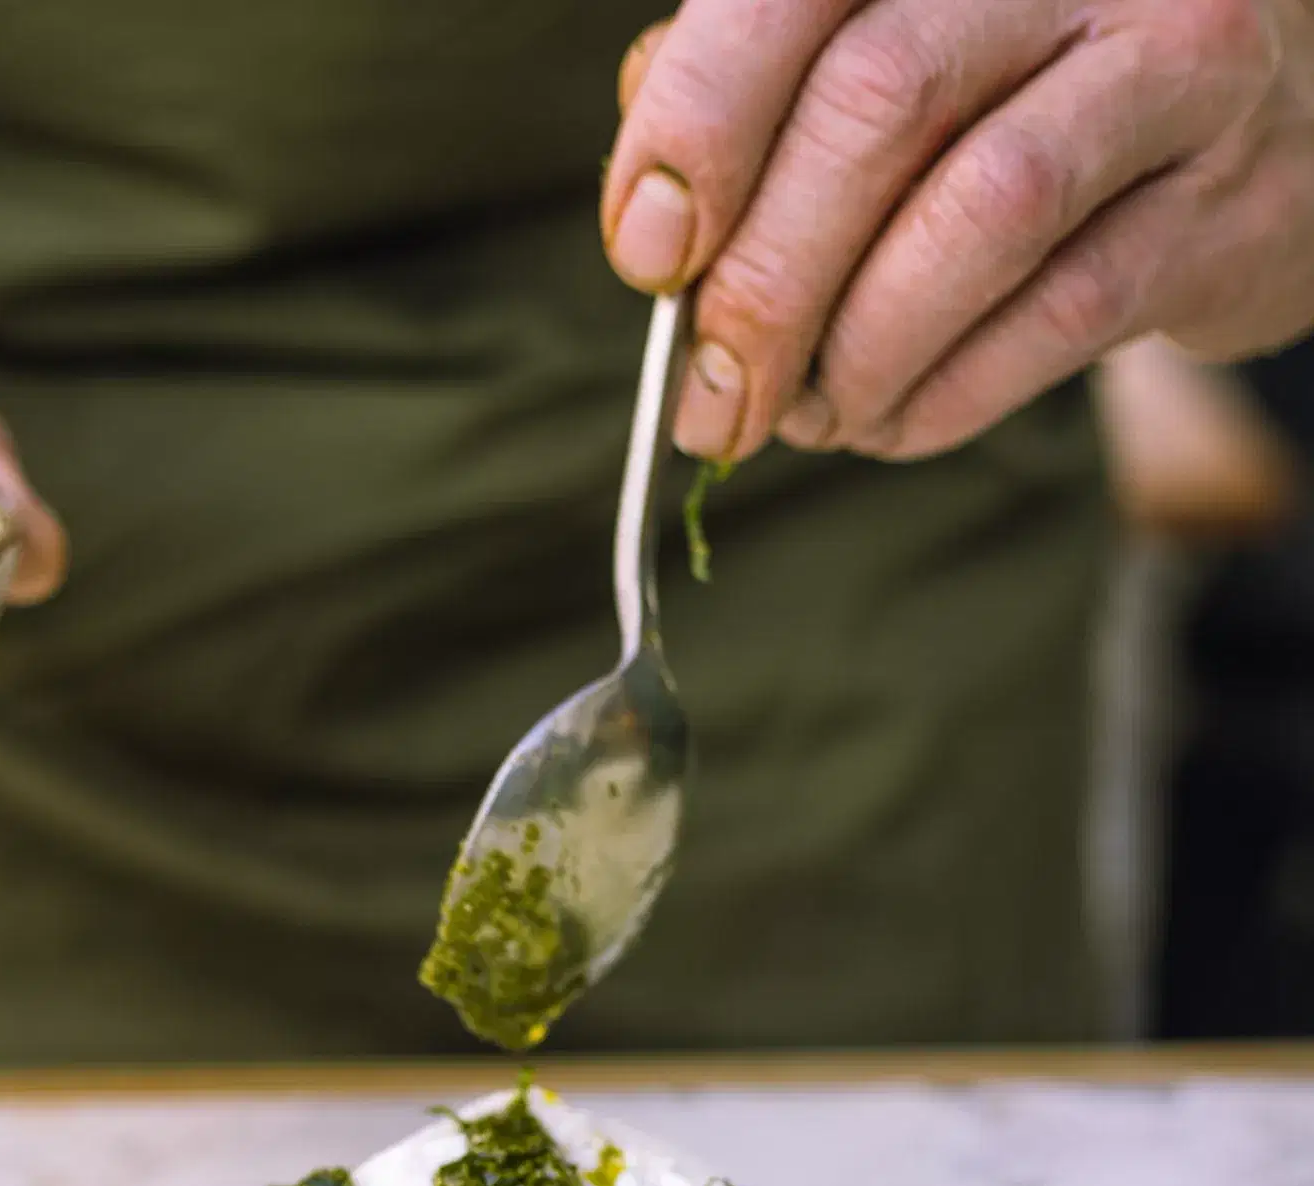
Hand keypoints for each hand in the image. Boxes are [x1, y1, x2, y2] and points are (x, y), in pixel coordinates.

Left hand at [603, 0, 1313, 462]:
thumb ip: (770, 96)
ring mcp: (1173, 70)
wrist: (1269, 128)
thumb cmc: (1032, 89)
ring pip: (979, 212)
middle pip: (879, 98)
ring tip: (808, 418)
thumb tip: (658, 218)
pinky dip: (947, 394)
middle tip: (717, 396)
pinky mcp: (1224, 208)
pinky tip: (892, 423)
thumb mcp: (903, 49)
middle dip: (768, 279)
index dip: (702, 121)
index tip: (647, 253)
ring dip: (861, 349)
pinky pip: (1061, 316)